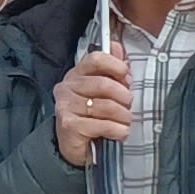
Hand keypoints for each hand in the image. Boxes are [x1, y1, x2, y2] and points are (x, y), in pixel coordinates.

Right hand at [55, 45, 134, 167]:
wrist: (78, 146)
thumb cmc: (94, 116)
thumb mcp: (104, 90)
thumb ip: (111, 69)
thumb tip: (117, 47)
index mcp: (76, 74)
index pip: (95, 59)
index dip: (116, 66)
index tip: (127, 78)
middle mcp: (66, 87)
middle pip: (103, 83)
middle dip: (124, 97)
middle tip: (130, 106)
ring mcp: (65, 106)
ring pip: (105, 105)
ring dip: (124, 116)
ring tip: (126, 121)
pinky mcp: (68, 125)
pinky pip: (102, 124)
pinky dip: (118, 130)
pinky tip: (120, 133)